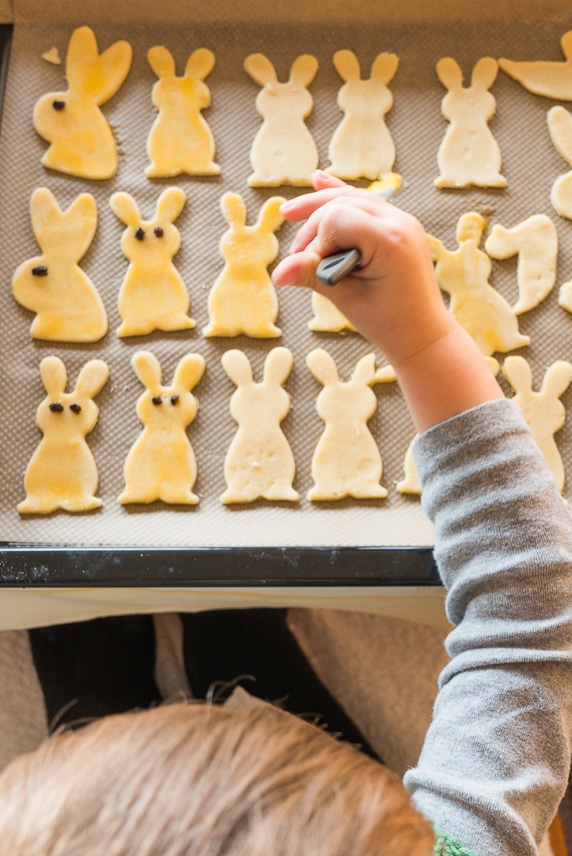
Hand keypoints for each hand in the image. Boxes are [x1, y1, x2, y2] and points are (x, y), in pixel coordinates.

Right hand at [273, 171, 502, 431]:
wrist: (423, 335)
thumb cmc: (388, 323)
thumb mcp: (347, 299)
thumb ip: (313, 276)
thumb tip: (277, 273)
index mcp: (390, 240)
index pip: (336, 220)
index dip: (316, 243)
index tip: (313, 269)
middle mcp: (399, 222)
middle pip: (340, 204)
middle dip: (314, 228)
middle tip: (298, 259)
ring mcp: (402, 221)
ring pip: (351, 198)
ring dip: (320, 207)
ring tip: (289, 214)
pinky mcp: (397, 226)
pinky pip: (366, 202)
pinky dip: (341, 194)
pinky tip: (318, 179)